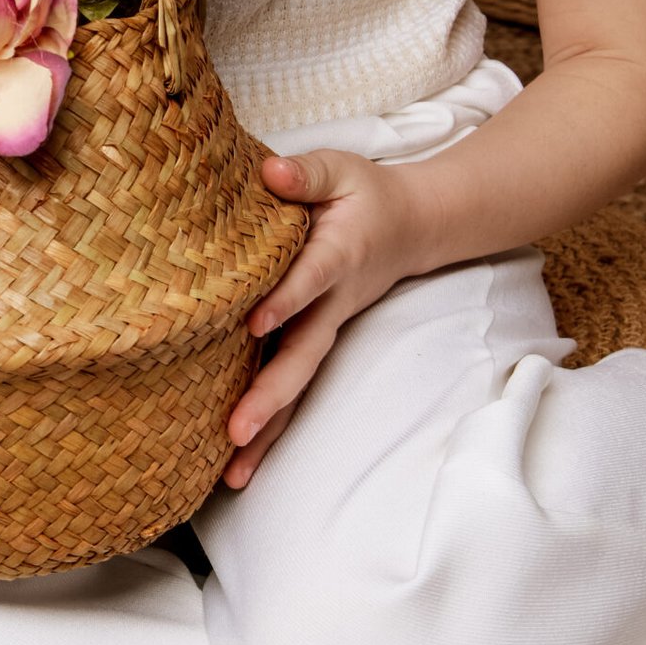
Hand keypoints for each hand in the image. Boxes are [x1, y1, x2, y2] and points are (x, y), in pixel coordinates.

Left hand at [224, 149, 420, 488]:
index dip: (285, 300)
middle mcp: (333, 303)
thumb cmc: (365, 194)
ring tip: (233, 475)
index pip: (309, 280)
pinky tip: (238, 462)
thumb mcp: (341, 169)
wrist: (412, 227)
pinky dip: (271, 425)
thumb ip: (306, 173)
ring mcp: (327, 328)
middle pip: (303, 355)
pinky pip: (294, 385)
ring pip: (298, 384)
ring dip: (268, 429)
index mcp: (337, 256)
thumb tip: (271, 171)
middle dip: (271, 395)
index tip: (254, 324)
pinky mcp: (316, 340)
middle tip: (235, 431)